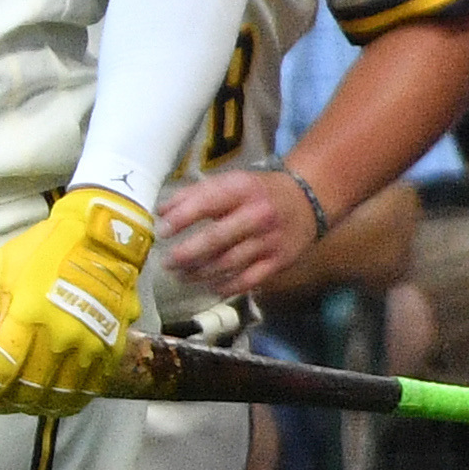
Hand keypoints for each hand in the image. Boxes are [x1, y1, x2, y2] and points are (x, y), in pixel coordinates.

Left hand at [0, 184, 153, 415]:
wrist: (102, 236)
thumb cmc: (44, 248)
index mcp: (28, 315)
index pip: (1, 369)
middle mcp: (61, 334)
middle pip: (31, 387)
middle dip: (9, 402)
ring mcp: (90, 342)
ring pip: (62, 393)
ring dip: (39, 406)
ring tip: (23, 406)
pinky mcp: (113, 344)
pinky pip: (92, 385)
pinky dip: (73, 399)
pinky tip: (58, 401)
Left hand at [158, 166, 320, 297]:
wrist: (308, 200)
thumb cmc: (258, 192)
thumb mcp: (230, 182)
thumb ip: (194, 194)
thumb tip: (160, 212)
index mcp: (242, 190)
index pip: (207, 203)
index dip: (181, 218)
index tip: (161, 230)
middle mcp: (258, 215)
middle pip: (217, 239)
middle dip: (187, 253)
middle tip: (168, 262)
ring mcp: (270, 240)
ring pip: (229, 263)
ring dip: (201, 273)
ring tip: (182, 276)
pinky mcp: (279, 261)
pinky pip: (249, 280)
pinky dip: (227, 287)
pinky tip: (210, 287)